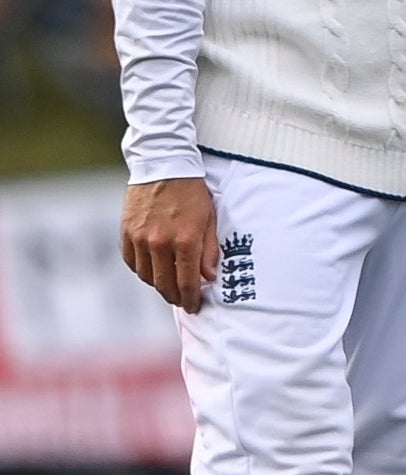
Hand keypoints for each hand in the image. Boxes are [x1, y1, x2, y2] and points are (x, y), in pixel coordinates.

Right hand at [122, 177, 217, 311]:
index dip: (191, 298)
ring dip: (159, 285)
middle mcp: (160, 243)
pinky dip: (143, 271)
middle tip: (182, 301)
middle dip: (175, 297)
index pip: (187, 281)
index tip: (194, 307)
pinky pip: (132, 263)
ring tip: (170, 286)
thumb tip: (209, 277)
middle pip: (164, 284)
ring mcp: (140, 239)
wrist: (165, 167)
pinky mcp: (126, 234)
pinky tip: (153, 270)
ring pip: (147, 276)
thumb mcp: (209, 218)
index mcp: (185, 240)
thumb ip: (209, 250)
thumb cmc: (193, 192)